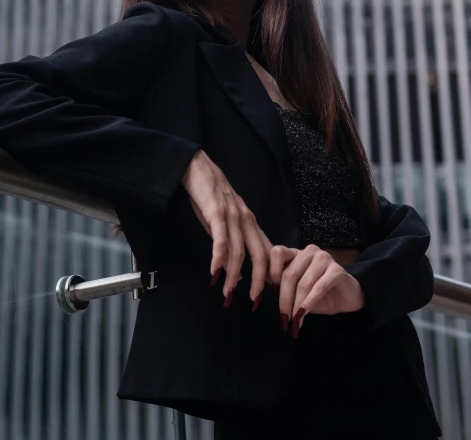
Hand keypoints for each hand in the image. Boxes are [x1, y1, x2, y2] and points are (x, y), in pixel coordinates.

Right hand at [181, 149, 272, 307]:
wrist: (199, 170)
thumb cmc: (211, 198)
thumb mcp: (225, 223)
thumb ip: (234, 245)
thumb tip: (237, 274)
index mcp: (251, 224)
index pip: (267, 252)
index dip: (270, 274)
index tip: (270, 295)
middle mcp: (246, 221)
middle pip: (260, 255)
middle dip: (258, 280)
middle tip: (253, 301)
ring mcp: (232, 216)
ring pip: (239, 251)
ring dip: (233, 274)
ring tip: (227, 292)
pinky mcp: (216, 212)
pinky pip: (221, 238)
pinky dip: (219, 256)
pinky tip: (214, 271)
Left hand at [268, 244, 365, 337]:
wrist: (348, 297)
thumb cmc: (320, 295)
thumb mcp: (298, 292)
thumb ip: (284, 288)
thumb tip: (264, 296)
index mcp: (297, 253)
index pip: (277, 253)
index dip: (270, 273)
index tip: (267, 294)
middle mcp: (309, 252)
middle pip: (288, 274)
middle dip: (284, 300)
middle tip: (283, 319)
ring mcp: (324, 258)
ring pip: (302, 283)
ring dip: (296, 305)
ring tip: (294, 322)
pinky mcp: (337, 270)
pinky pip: (319, 287)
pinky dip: (309, 303)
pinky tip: (304, 315)